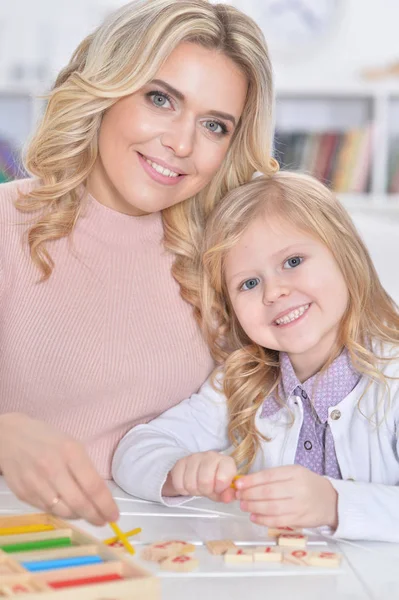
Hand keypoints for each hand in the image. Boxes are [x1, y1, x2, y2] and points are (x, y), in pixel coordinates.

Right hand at [0, 413, 118, 525]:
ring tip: (87, 514)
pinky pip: (48, 510)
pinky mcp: (24, 494)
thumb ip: (85, 468)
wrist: (10, 437)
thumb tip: (100, 496)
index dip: (106, 505)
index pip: (93, 486)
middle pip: (79, 503)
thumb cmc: (47, 439)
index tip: (114, 515)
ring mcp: (36, 483)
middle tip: (103, 521)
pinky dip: (61, 512)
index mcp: (70, 452)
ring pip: (64, 511)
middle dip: (95, 516)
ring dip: (79, 516)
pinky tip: (68, 508)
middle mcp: (53, 468)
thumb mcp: (71, 444)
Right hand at [162, 451, 236, 502]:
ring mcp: (194, 457)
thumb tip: (227, 498)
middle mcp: (210, 456)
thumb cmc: (215, 480)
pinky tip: (188, 485)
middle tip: (207, 490)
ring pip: (190, 484)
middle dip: (205, 491)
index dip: (220, 489)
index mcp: (225, 462)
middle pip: (204, 481)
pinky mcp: (180, 462)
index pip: (222, 478)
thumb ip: (228, 494)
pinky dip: (183, 489)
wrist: (199, 471)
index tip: (218, 490)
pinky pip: (178, 483)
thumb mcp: (225, 489)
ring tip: (198, 487)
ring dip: (194, 491)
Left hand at [235, 465, 337, 528]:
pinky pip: (278, 521)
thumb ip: (273, 477)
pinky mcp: (299, 520)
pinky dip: (263, 520)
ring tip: (243, 505)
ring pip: (271, 508)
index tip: (238, 483)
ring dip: (253, 508)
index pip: (269, 476)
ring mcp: (299, 506)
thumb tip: (248, 482)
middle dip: (249, 495)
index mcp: (295, 473)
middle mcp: (298, 489)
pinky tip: (254, 517)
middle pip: (268, 493)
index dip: (251, 481)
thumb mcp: (294, 473)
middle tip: (238, 495)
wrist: (330, 500)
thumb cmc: (307, 484)